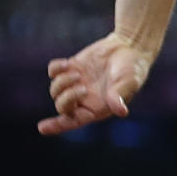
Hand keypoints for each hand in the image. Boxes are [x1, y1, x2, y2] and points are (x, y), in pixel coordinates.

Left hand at [37, 33, 152, 134]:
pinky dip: (56, 68)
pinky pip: (53, 71)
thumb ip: (120, 95)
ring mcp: (76, 83)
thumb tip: (120, 111)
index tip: (42, 128)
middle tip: (83, 86)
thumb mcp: (129, 82)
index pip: (73, 121)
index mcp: (96, 109)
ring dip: (62, 82)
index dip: (57, 126)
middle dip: (67, 98)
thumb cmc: (133, 69)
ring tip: (78, 73)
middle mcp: (84, 99)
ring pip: (55, 90)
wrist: (129, 47)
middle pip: (61, 106)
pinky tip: (68, 64)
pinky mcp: (72, 67)